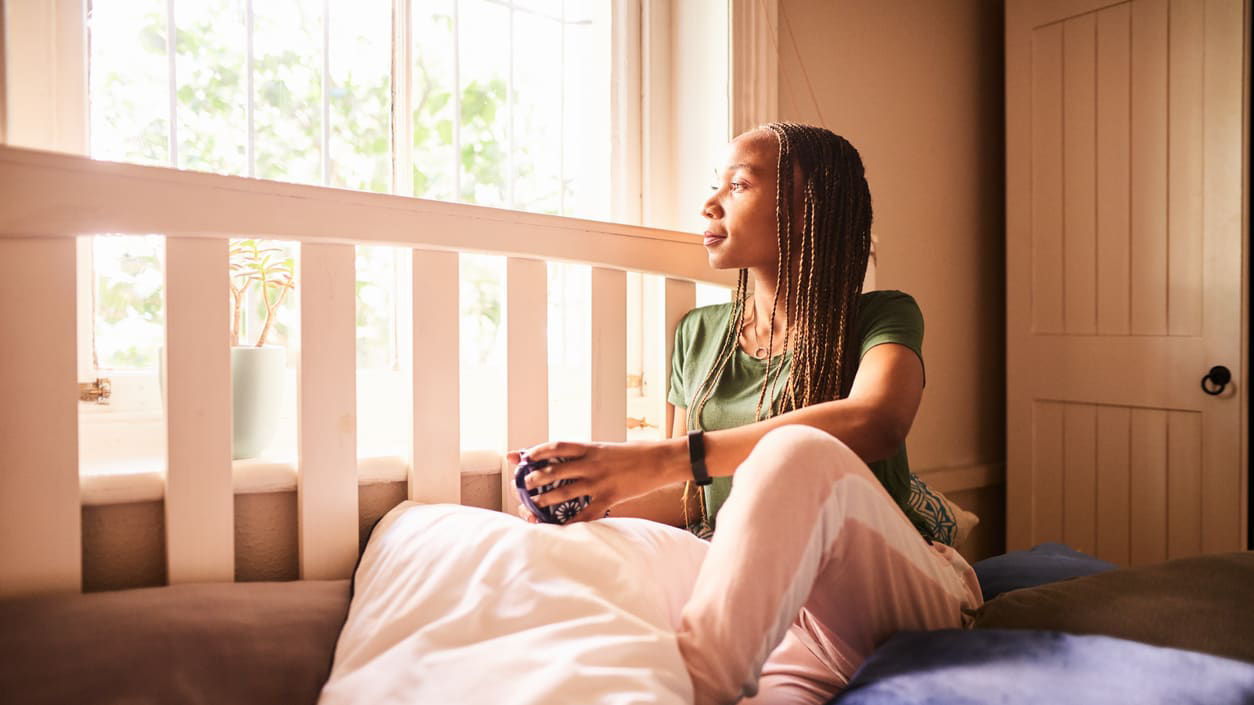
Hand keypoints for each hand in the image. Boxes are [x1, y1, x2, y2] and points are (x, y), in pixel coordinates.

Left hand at [507, 439, 682, 524]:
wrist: (661, 460)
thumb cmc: (635, 454)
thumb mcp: (608, 448)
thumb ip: (589, 454)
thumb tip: (569, 460)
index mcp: (591, 447)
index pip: (556, 446)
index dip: (536, 450)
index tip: (523, 455)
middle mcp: (591, 462)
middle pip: (554, 469)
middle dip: (535, 477)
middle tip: (524, 483)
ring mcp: (599, 481)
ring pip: (564, 491)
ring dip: (545, 498)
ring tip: (533, 502)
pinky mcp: (609, 497)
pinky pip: (585, 514)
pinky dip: (569, 522)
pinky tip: (558, 528)